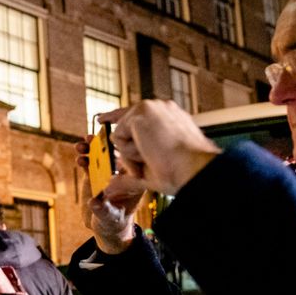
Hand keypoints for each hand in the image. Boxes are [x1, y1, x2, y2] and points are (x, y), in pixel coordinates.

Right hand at [75, 137, 145, 253]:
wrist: (105, 225)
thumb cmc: (115, 222)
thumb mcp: (111, 217)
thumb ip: (103, 210)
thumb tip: (93, 203)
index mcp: (133, 181)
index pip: (129, 160)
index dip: (120, 149)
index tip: (110, 146)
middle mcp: (121, 173)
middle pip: (113, 153)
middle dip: (102, 144)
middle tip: (91, 140)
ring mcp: (107, 173)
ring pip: (99, 155)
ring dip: (90, 148)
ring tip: (80, 147)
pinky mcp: (95, 175)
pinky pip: (89, 163)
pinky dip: (83, 158)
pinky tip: (78, 157)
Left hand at [100, 100, 220, 194]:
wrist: (194, 169)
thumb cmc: (180, 173)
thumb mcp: (150, 172)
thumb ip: (128, 175)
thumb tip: (109, 186)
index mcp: (168, 118)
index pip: (136, 114)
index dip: (116, 117)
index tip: (101, 118)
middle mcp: (160, 108)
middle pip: (123, 120)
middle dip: (122, 141)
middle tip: (138, 152)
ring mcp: (151, 108)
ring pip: (120, 134)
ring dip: (131, 154)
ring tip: (154, 157)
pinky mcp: (141, 112)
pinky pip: (118, 138)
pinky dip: (129, 153)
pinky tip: (148, 153)